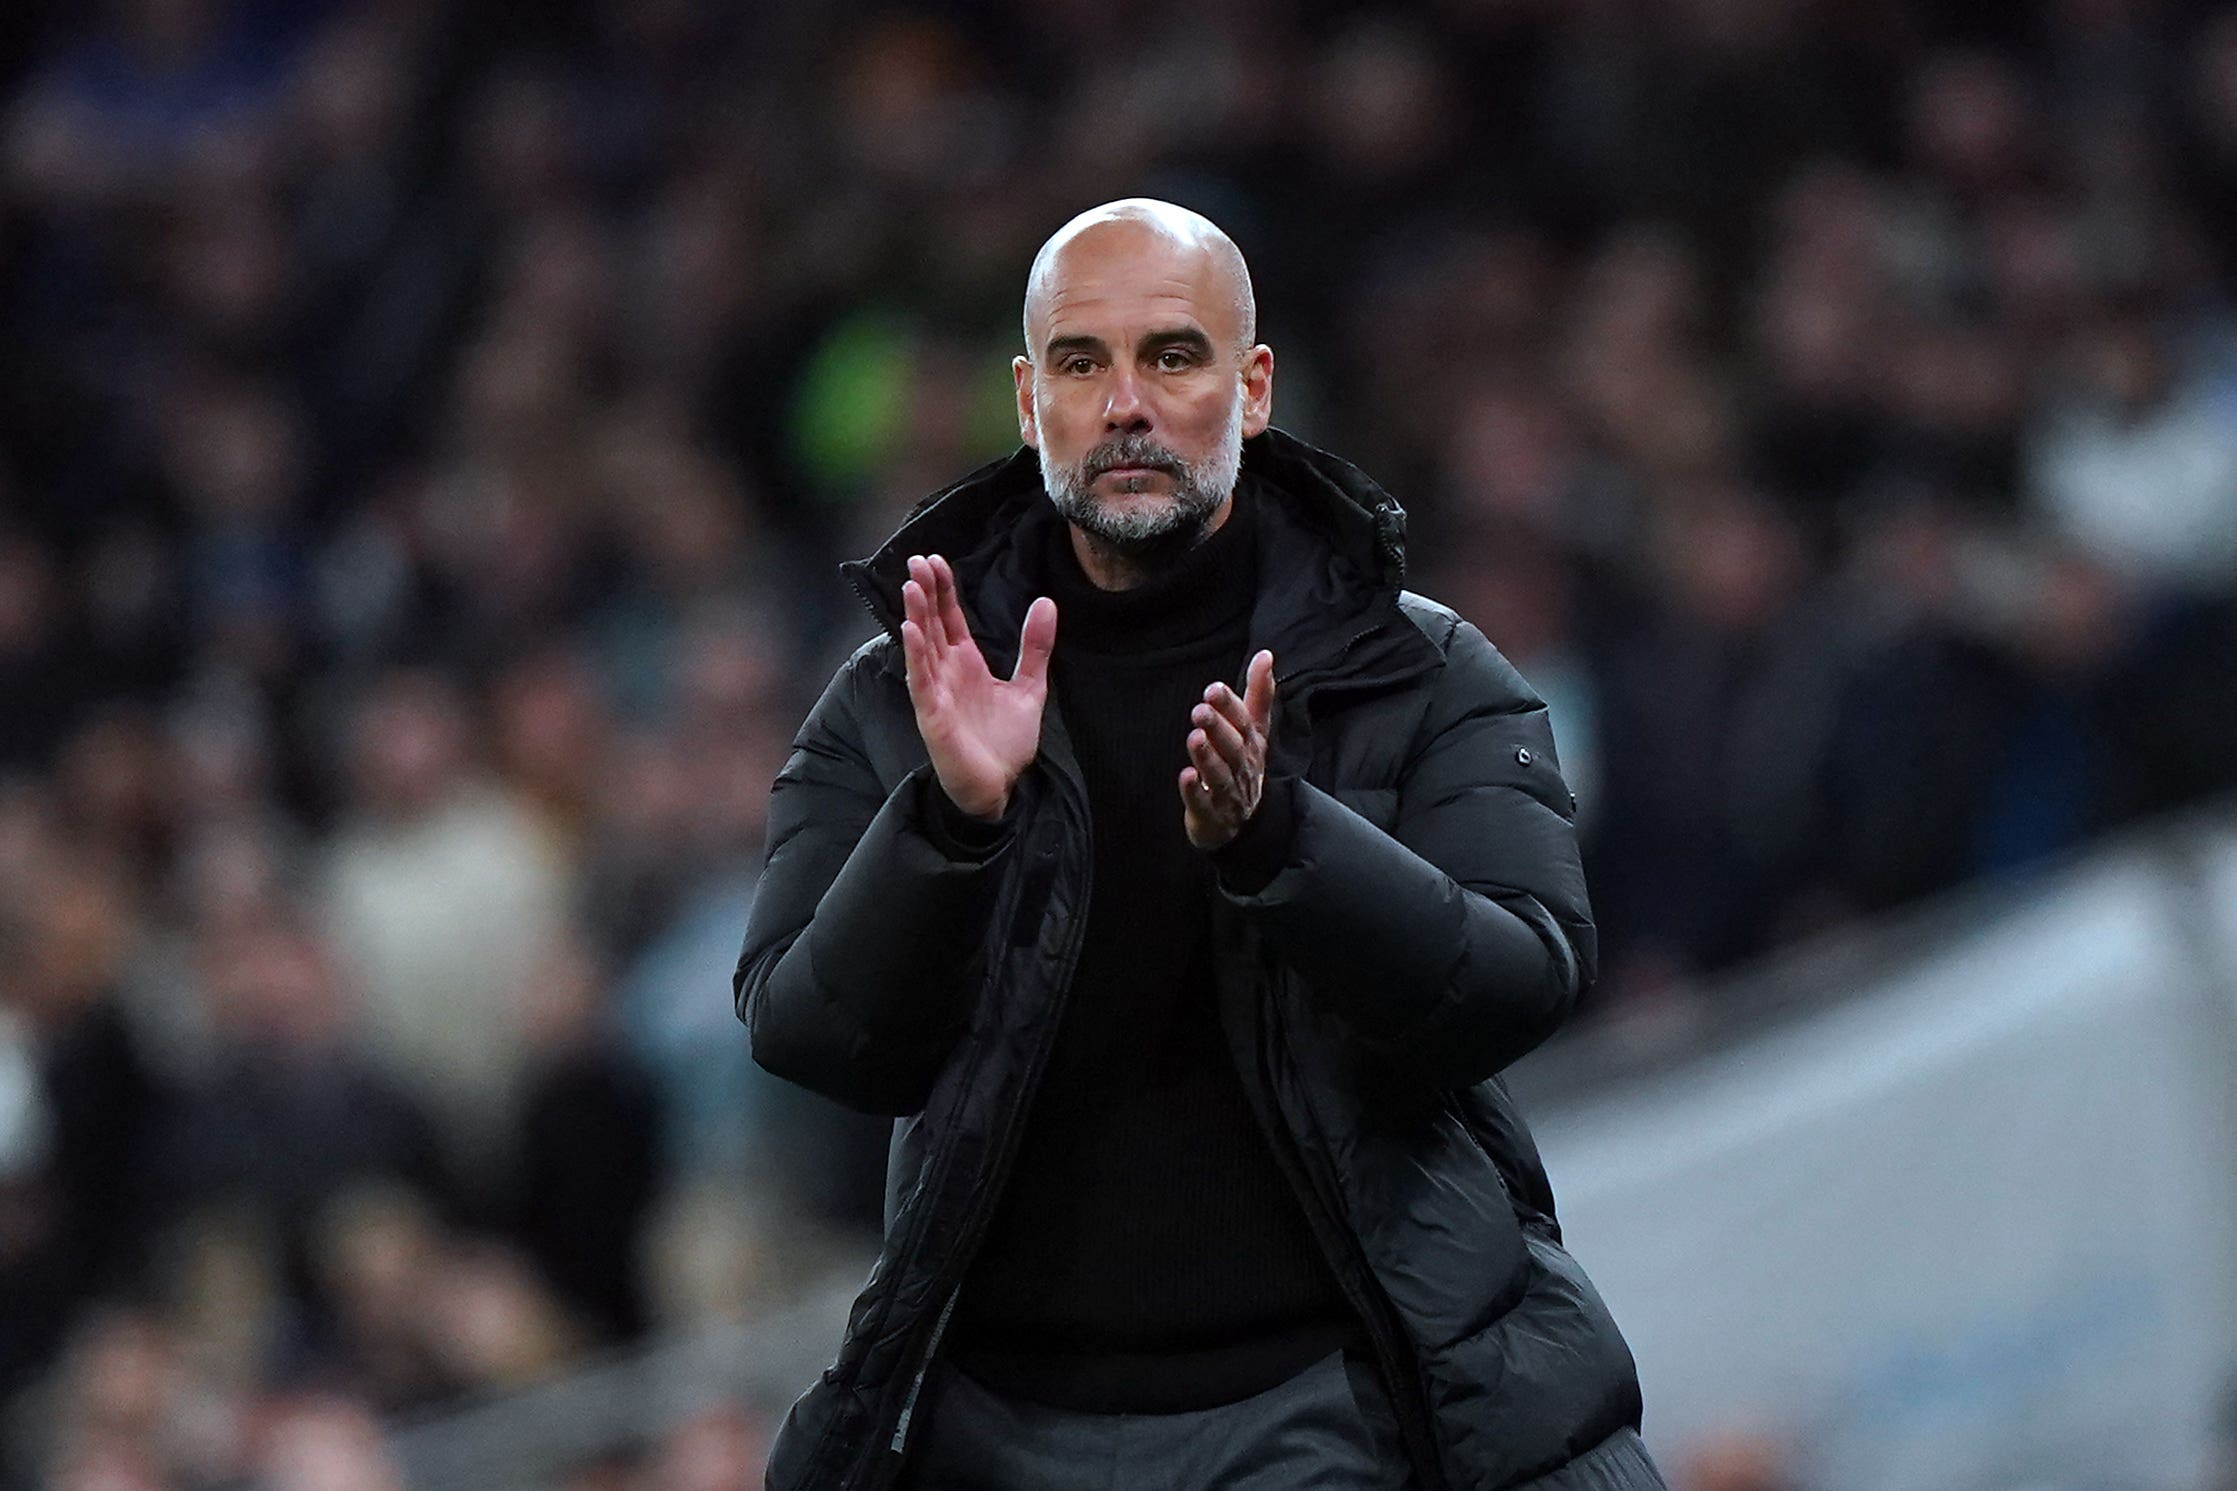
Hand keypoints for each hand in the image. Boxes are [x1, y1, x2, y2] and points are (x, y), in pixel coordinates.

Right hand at [901, 554, 1056, 820]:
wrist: (1001, 788)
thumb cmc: (1005, 743)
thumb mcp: (1030, 687)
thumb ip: (1034, 647)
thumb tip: (1046, 602)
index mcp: (966, 663)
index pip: (949, 618)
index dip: (942, 590)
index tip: (936, 560)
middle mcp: (947, 673)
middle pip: (931, 625)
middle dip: (924, 593)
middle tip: (917, 560)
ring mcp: (937, 694)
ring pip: (922, 648)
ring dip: (915, 617)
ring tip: (910, 586)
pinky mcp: (933, 717)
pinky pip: (921, 682)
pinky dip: (915, 656)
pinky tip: (911, 631)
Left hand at [1180, 649, 1275, 850]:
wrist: (1243, 823)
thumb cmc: (1243, 767)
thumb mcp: (1254, 731)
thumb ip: (1259, 694)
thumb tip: (1266, 655)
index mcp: (1252, 745)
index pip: (1245, 723)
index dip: (1231, 706)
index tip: (1214, 689)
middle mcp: (1242, 768)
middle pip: (1233, 747)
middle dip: (1219, 728)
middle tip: (1200, 709)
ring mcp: (1228, 793)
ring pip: (1219, 774)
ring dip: (1207, 756)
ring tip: (1194, 737)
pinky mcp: (1211, 814)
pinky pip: (1203, 803)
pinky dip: (1194, 791)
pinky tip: (1185, 776)